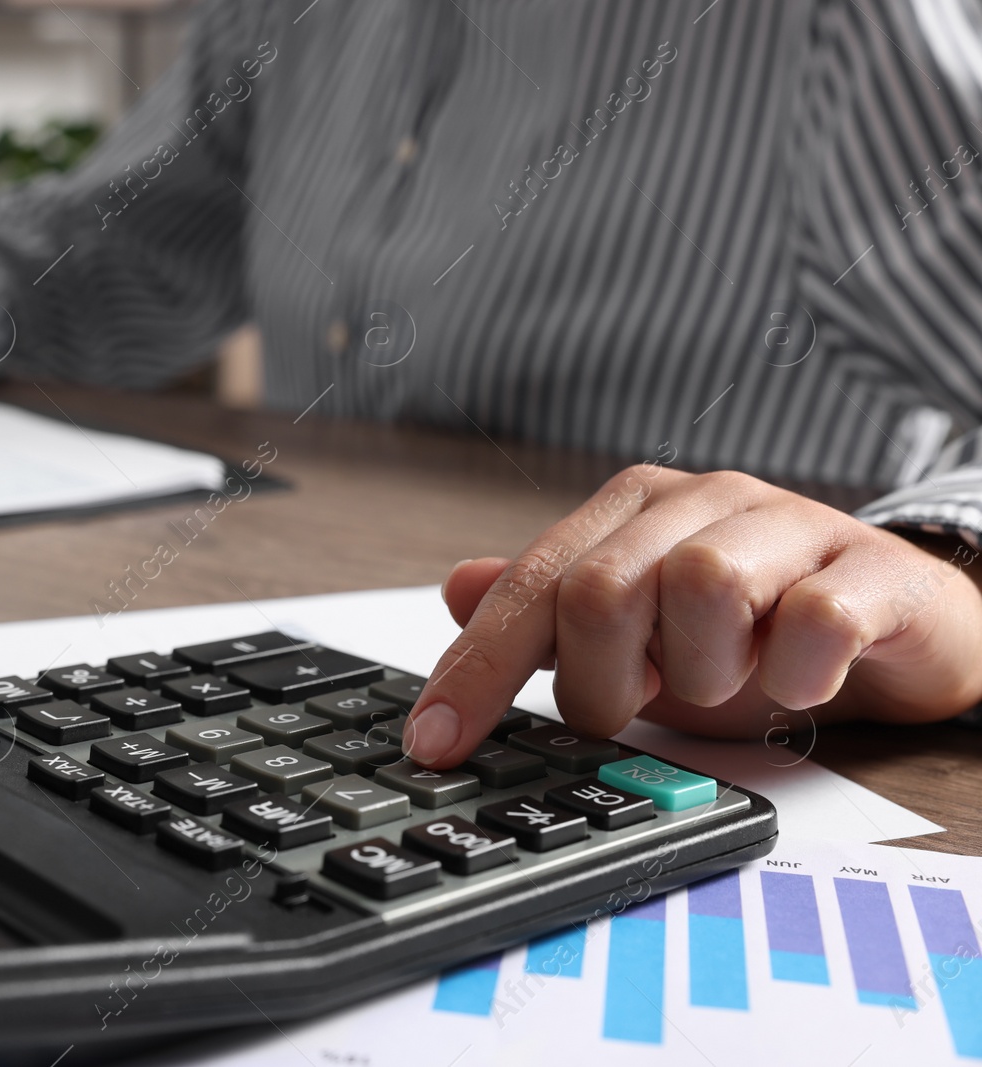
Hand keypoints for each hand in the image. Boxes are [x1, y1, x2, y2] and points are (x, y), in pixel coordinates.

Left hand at [402, 465, 981, 768]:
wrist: (897, 626)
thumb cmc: (755, 631)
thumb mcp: (638, 638)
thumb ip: (551, 617)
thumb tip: (459, 588)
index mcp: (630, 512)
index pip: (530, 587)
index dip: (476, 670)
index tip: (433, 744)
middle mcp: (700, 502)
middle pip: (602, 590)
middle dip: (604, 683)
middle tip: (635, 706)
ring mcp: (787, 525)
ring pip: (702, 587)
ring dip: (704, 673)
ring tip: (727, 680)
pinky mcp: (868, 568)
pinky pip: (814, 619)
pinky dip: (794, 674)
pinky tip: (797, 684)